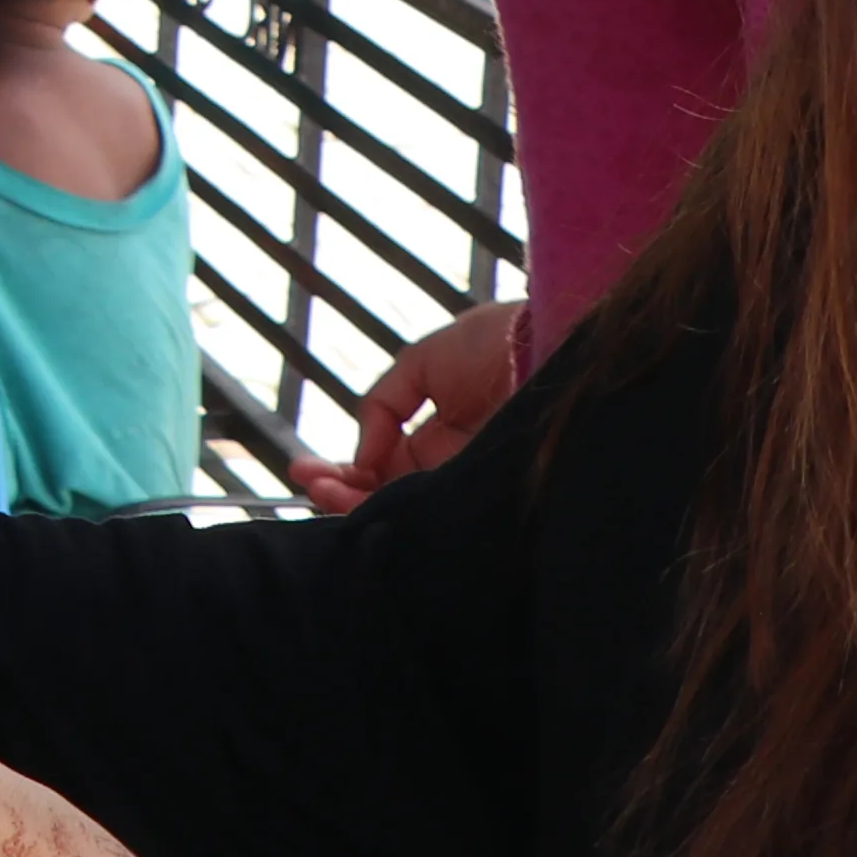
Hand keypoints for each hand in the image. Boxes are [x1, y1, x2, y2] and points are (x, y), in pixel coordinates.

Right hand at [305, 297, 521, 513]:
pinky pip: (431, 513)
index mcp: (437, 437)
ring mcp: (464, 483)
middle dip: (339, 490)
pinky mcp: (482, 496)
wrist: (551, 344)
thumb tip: (363, 453)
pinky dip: (391, 510)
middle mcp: (448, 467)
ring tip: (318, 490)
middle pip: (386, 494)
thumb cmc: (493, 344)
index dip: (345, 469)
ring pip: (403, 508)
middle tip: (306, 483)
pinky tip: (356, 499)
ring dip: (353, 502)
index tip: (306, 469)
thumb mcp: (423, 360)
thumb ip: (383, 405)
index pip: (382, 466)